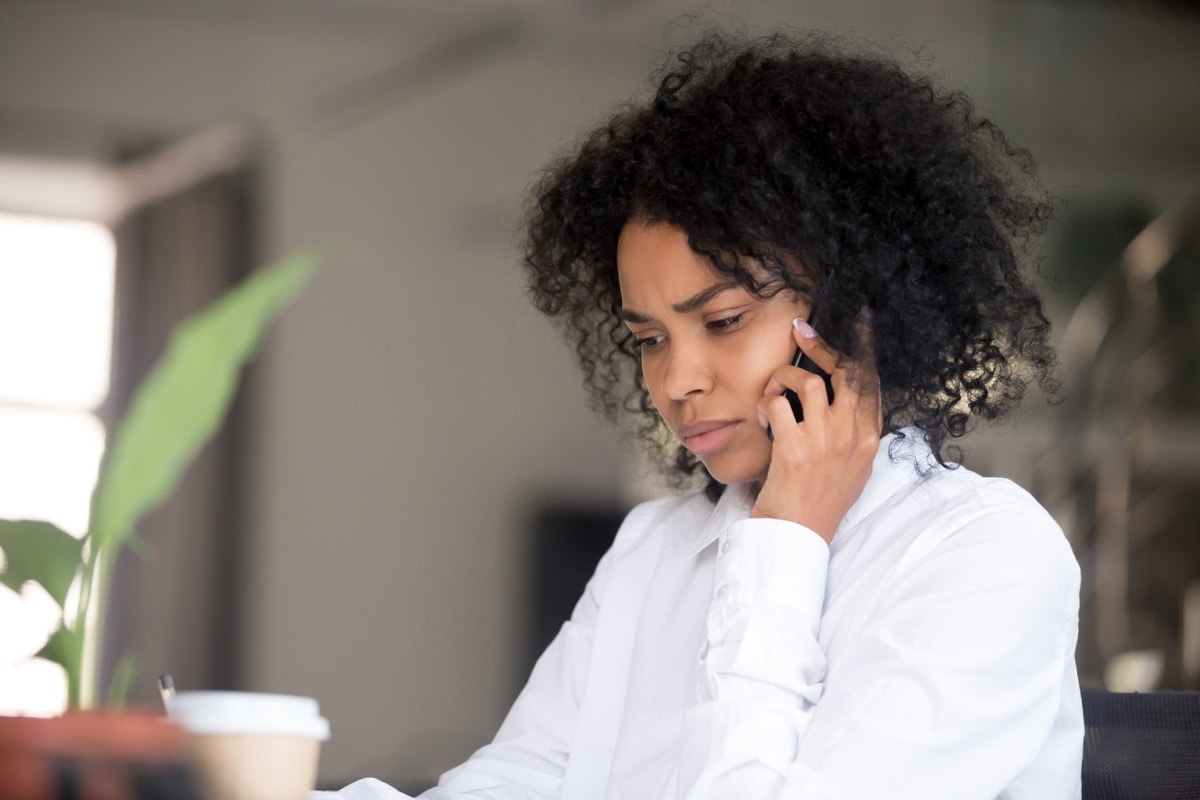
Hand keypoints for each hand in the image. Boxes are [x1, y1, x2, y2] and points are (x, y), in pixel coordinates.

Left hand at [750, 314, 881, 542]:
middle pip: (845, 372)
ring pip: (807, 382)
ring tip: (771, 392)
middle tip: (800, 331)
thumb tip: (837, 398)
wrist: (798, 538)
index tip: (860, 322)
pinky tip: (760, 419)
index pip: (872, 381)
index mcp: (868, 440)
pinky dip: (764, 404)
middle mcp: (852, 437)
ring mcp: (825, 443)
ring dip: (781, 378)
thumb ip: (850, 433)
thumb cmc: (817, 503)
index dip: (864, 347)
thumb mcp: (850, 468)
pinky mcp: (795, 450)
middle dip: (821, 345)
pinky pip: (777, 405)